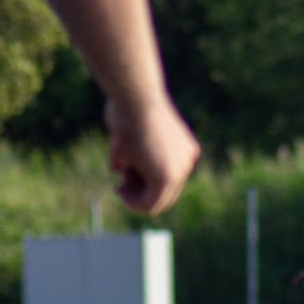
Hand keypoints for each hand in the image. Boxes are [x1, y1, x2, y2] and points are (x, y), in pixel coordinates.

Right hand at [105, 97, 200, 215]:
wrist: (135, 98)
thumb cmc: (127, 108)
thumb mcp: (129, 133)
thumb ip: (128, 153)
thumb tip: (118, 169)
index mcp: (183, 148)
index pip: (165, 178)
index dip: (142, 182)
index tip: (123, 177)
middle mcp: (185, 161)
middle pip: (164, 192)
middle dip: (138, 192)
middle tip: (120, 186)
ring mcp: (179, 170)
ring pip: (156, 201)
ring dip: (134, 196)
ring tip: (121, 179)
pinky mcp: (167, 178)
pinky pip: (151, 205)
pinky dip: (133, 203)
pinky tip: (121, 191)